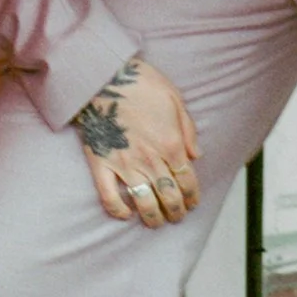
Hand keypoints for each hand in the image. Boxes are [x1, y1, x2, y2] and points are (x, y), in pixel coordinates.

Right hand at [74, 55, 201, 225]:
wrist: (103, 75)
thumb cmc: (141, 83)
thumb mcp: (175, 98)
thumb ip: (188, 130)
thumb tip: (196, 155)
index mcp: (171, 144)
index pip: (187, 182)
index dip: (192, 197)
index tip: (191, 204)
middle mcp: (150, 159)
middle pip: (169, 196)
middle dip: (176, 211)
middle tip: (176, 216)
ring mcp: (124, 163)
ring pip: (144, 202)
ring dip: (153, 217)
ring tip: (155, 222)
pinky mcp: (100, 163)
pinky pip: (109, 196)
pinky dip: (118, 210)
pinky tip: (126, 214)